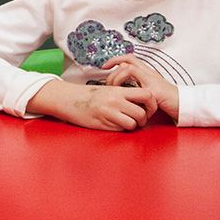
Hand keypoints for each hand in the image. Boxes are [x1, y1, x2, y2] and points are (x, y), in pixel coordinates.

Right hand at [28, 79, 157, 130]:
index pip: (146, 94)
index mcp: (118, 90)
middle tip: (140, 119)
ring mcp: (109, 113)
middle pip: (142, 112)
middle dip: (144, 119)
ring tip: (127, 123)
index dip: (151, 103)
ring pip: (133, 123)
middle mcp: (115, 101)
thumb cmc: (88, 95)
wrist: (68, 99)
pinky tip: (116, 125)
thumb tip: (141, 102)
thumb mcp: (107, 89)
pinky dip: (122, 130)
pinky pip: (120, 130)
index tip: (148, 107)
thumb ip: (123, 94)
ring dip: (133, 125)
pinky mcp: (102, 123)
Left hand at [102, 54, 179, 120]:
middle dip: (112, 71)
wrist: (185, 105)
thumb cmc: (167, 101)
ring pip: (129, 69)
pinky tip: (125, 98)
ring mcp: (152, 81)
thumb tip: (119, 89)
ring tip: (114, 89)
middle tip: (107, 83)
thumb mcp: (149, 92)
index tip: (104, 67)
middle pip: (126, 62)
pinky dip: (128, 91)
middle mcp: (149, 73)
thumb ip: (137, 87)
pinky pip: (137, 87)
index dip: (115, 59)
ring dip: (117, 78)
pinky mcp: (155, 92)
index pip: (129, 58)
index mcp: (148, 72)